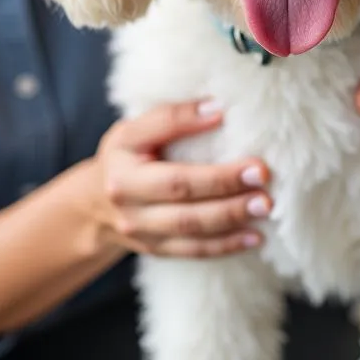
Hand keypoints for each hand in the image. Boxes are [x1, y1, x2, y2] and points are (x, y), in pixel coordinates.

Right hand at [82, 100, 271, 257]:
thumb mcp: (134, 130)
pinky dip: (225, 245)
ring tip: (264, 206)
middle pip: (180, 194)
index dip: (195, 139)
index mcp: (124, 165)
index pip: (163, 152)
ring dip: (231, 218)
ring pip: (189, 228)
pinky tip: (254, 237)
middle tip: (263, 177)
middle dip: (225, 186)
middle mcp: (129, 200)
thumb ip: (170, 117)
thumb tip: (217, 108)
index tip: (235, 133)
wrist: (95, 204)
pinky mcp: (155, 250)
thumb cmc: (125, 157)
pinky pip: (193, 251)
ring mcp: (140, 230)